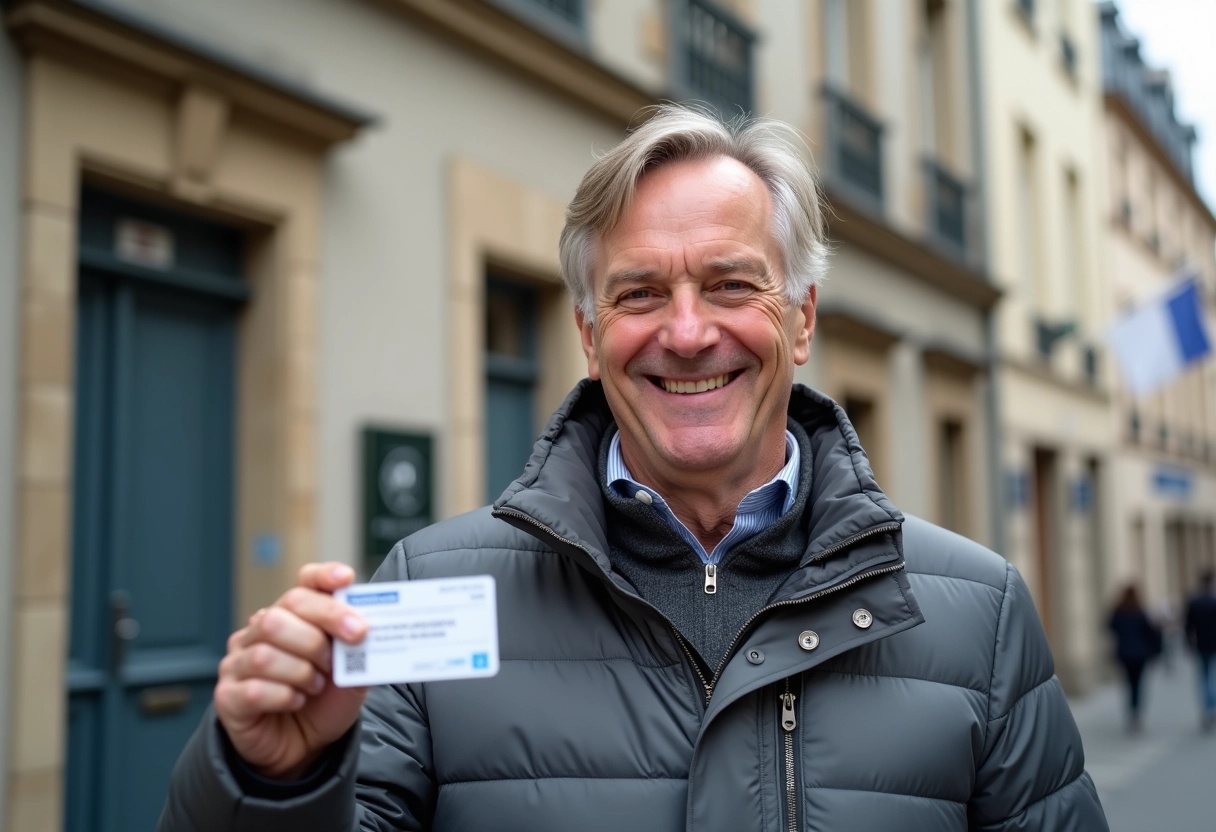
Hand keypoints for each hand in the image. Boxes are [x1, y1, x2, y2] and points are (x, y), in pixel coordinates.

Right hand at [215, 563, 368, 779]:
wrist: (303, 748)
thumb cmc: (323, 703)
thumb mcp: (351, 674)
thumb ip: (357, 651)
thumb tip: (368, 628)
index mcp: (292, 617)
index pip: (303, 585)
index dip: (324, 577)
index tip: (347, 579)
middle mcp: (259, 632)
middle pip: (284, 611)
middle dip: (325, 624)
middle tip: (352, 642)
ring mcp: (238, 663)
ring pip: (267, 652)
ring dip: (303, 670)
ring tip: (317, 685)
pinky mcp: (228, 696)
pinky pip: (254, 689)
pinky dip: (284, 696)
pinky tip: (296, 702)